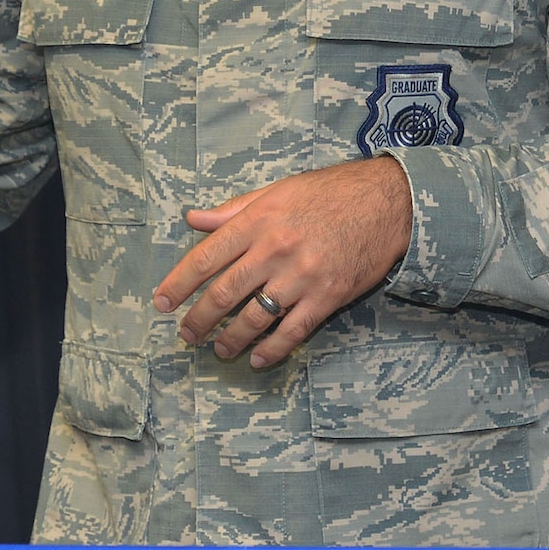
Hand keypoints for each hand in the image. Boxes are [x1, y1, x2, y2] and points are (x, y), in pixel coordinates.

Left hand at [153, 156, 413, 367]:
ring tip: (219, 350)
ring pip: (254, 317)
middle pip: (224, 293)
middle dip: (199, 319)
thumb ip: (233, 209)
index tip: (161, 303)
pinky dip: (271, 349)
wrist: (387, 201)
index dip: (178, 284)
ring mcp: (301, 276)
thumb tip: (193, 218)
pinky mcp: (327, 297)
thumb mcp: (278, 191)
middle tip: (186, 335)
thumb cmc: (330, 192)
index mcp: (258, 220)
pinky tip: (257, 359)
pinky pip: (292, 331)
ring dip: (230, 339)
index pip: (206, 257)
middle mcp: (275, 249)